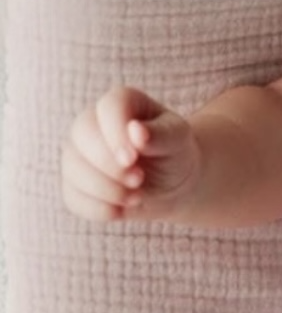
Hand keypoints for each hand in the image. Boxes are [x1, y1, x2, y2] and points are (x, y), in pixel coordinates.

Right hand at [62, 86, 198, 221]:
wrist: (173, 184)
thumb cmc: (176, 154)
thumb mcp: (178, 140)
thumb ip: (161, 134)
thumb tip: (136, 131)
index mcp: (121, 103)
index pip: (108, 108)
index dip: (116, 134)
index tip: (134, 158)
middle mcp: (91, 123)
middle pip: (81, 135)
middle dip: (110, 165)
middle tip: (139, 180)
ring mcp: (78, 153)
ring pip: (73, 168)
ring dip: (106, 190)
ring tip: (137, 196)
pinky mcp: (74, 184)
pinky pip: (73, 198)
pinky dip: (98, 208)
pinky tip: (121, 210)